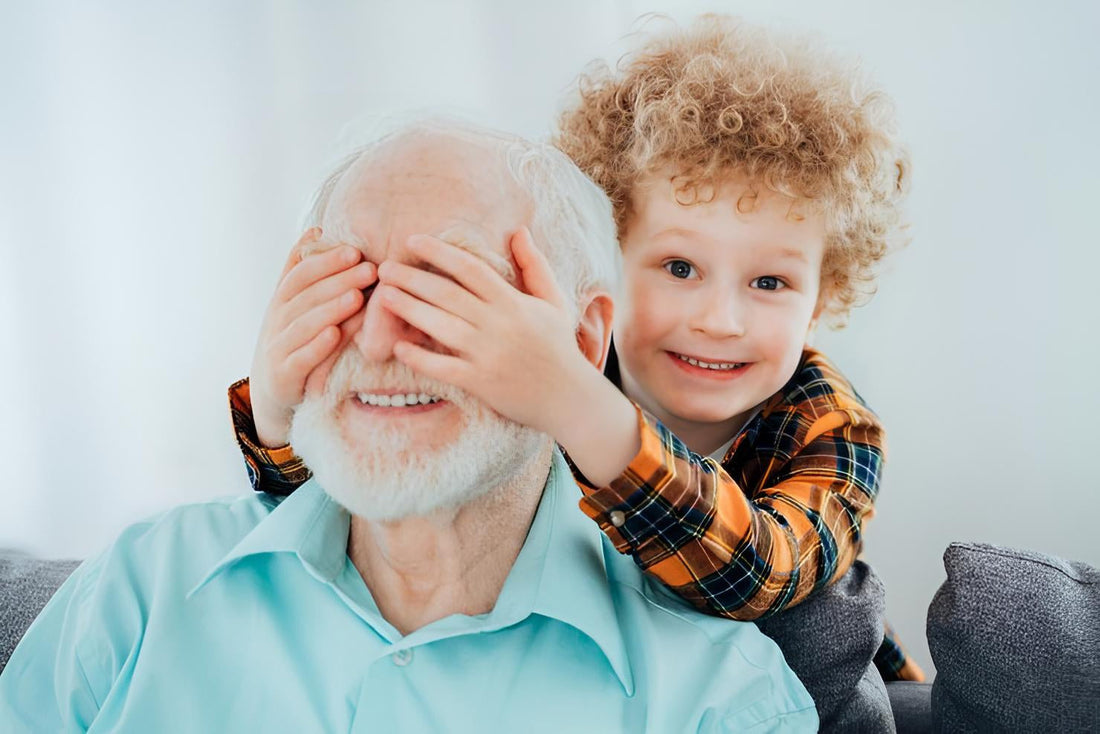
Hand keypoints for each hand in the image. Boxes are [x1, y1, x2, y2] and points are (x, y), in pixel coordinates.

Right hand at [250, 228, 376, 446]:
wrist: (273, 388)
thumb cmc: (293, 339)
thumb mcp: (294, 303)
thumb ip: (303, 269)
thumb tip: (316, 228)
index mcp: (282, 299)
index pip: (301, 274)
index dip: (326, 261)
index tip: (355, 251)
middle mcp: (277, 320)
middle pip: (306, 296)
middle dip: (338, 280)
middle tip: (369, 269)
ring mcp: (278, 348)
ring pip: (303, 325)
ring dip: (331, 310)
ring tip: (357, 298)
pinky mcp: (284, 376)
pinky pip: (300, 359)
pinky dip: (317, 347)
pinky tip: (335, 335)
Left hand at [373, 228, 594, 435]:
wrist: (570, 398)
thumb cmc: (559, 347)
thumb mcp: (553, 301)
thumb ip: (534, 266)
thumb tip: (519, 231)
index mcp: (513, 302)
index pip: (469, 268)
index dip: (439, 252)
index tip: (412, 241)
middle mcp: (498, 325)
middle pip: (447, 294)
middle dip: (411, 278)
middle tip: (384, 268)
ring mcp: (487, 354)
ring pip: (440, 326)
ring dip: (408, 309)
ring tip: (383, 297)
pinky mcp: (480, 382)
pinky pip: (443, 367)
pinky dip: (419, 358)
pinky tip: (398, 347)